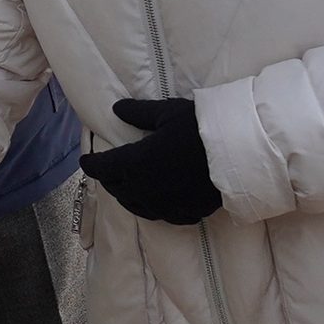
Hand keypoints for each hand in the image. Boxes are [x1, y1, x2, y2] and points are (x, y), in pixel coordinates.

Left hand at [82, 97, 221, 225]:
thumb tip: (116, 108)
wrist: (238, 154)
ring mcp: (165, 204)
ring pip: (137, 206)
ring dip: (127, 197)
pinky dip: (153, 208)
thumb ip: (138, 113)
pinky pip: (162, 215)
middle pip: (117, 189)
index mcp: (135, 162)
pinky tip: (156, 202)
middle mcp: (145, 188)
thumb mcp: (165, 113)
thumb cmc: (199, 128)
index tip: (85, 162)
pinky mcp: (185, 212)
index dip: (91, 165)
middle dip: (108, 180)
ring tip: (126, 188)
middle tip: (106, 172)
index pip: (103, 168)